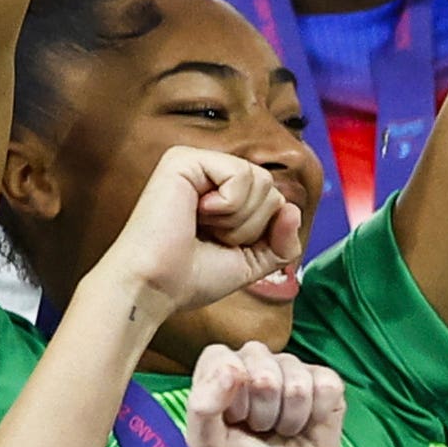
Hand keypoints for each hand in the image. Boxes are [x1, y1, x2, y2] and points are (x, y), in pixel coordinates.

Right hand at [103, 146, 304, 323]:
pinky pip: (241, 174)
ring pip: (262, 181)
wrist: (155, 287)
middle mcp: (210, 173)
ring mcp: (197, 163)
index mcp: (223, 193)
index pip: (274, 202)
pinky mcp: (184, 159)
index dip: (262, 233)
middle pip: (271, 190)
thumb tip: (292, 209)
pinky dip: (229, 204)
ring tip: (203, 227)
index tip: (224, 247)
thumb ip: (282, 241)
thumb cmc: (192, 276)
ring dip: (240, 219)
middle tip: (210, 238)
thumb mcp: (252, 261)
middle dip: (251, 227)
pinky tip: (197, 213)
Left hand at [187, 342, 348, 446]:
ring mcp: (295, 371)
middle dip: (262, 412)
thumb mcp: (205, 443)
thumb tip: (231, 368)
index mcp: (222, 368)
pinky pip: (329, 386)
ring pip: (298, 382)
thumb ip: (203, 404)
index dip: (229, 397)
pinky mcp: (326, 385)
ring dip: (289, 419)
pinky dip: (317, 415)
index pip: (224, 359)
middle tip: (258, 431)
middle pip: (265, 370)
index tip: (231, 421)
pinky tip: (305, 426)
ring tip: (279, 432)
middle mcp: (259, 362)